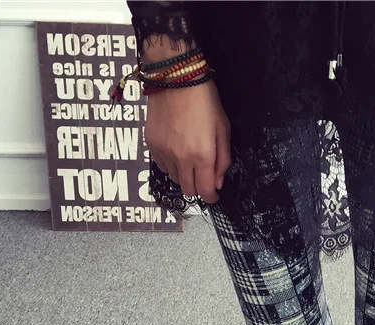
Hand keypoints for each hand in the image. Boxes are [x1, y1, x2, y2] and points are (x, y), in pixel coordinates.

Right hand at [145, 79, 231, 203]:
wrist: (175, 77)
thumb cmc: (205, 101)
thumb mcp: (223, 130)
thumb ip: (223, 160)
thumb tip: (217, 183)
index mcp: (203, 156)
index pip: (205, 191)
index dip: (211, 197)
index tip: (214, 195)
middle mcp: (181, 158)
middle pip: (188, 190)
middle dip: (198, 188)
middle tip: (203, 179)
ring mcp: (164, 152)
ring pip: (174, 179)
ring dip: (184, 176)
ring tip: (190, 160)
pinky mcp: (151, 143)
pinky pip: (161, 165)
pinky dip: (170, 165)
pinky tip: (176, 152)